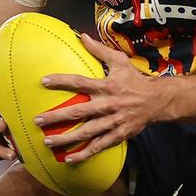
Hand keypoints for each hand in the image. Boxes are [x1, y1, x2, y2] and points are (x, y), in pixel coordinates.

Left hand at [34, 34, 162, 162]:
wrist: (157, 100)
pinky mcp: (118, 135)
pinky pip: (99, 146)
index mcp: (106, 86)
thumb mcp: (119, 61)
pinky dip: (84, 154)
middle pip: (79, 112)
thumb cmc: (135, 80)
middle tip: (38, 120)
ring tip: (48, 141)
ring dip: (66, 139)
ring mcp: (112, 122)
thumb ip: (99, 50)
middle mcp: (108, 105)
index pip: (80, 82)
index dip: (61, 81)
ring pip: (86, 132)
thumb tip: (82, 36)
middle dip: (57, 117)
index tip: (43, 81)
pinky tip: (69, 159)